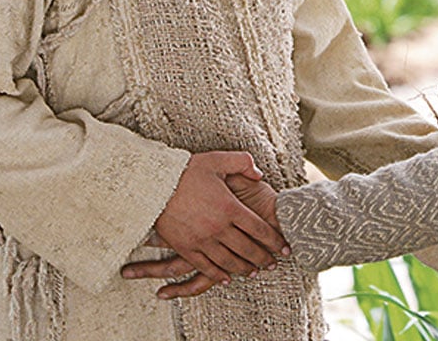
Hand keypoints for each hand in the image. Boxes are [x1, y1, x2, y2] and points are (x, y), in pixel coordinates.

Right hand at [121, 170, 284, 298]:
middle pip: (247, 249)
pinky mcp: (186, 247)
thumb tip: (259, 174)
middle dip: (263, 258)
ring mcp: (202, 240)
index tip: (285, 248)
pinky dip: (218, 274)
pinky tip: (226, 278)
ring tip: (254, 272)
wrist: (153, 185)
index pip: (259, 229)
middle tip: (274, 263)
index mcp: (230, 207)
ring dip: (244, 268)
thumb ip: (243, 163)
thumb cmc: (186, 171)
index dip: (275, 240)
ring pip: (229, 261)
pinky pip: (205, 266)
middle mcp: (218, 227)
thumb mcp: (218, 160)